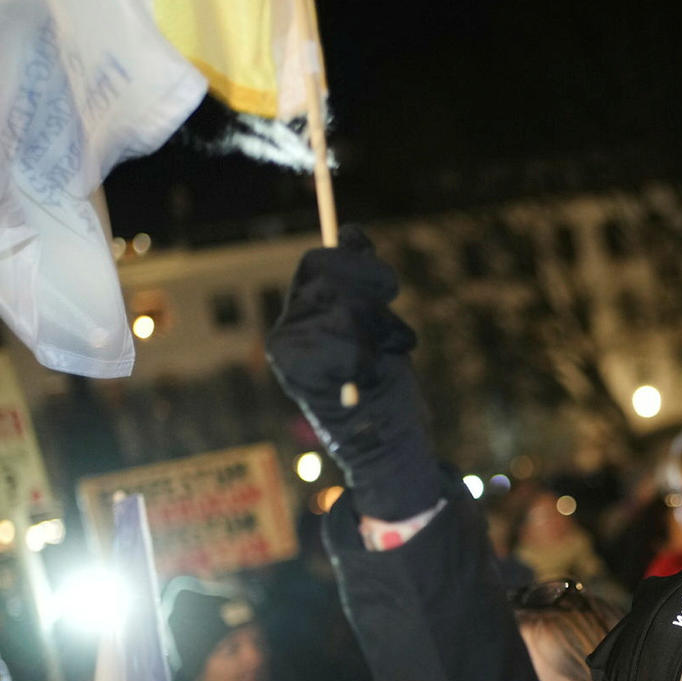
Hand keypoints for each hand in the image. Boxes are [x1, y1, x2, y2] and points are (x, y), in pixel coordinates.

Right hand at [267, 227, 440, 520]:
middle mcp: (286, 332)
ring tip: (385, 357)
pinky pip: (344, 338)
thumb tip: (351, 232)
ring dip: (379, 328)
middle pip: (327, 273)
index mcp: (304, 319)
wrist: (387, 448)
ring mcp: (287, 351)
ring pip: (341, 304)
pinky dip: (370, 355)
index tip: (389, 287)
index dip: (356, 263)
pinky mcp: (298, 371)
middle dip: (372, 289)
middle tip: (394, 326)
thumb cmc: (385, 390)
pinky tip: (371, 378)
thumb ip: (362, 286)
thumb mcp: (379, 328)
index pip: (318, 264)